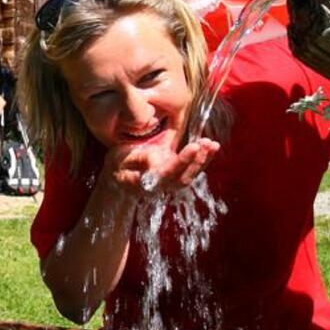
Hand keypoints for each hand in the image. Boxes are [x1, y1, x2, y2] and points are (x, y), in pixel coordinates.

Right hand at [102, 138, 219, 193]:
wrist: (117, 174)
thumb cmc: (117, 164)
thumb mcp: (119, 158)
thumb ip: (138, 159)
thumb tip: (157, 159)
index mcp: (146, 182)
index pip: (168, 173)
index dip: (182, 161)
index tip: (193, 146)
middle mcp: (161, 186)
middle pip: (183, 178)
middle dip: (197, 161)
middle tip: (207, 143)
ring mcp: (170, 182)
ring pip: (190, 176)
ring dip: (203, 160)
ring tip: (212, 144)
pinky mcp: (175, 175)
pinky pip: (191, 170)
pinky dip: (203, 158)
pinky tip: (211, 146)